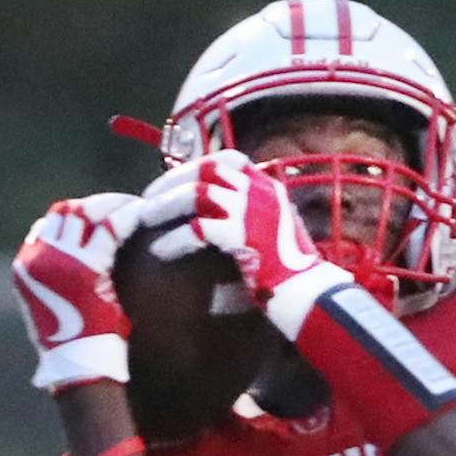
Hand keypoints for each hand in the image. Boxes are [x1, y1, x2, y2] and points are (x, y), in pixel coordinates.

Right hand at [12, 194, 145, 392]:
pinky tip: (140, 216)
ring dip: (111, 206)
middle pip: (65, 213)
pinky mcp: (84, 267)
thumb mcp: (61, 308)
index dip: (75, 217)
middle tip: (120, 205)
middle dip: (94, 206)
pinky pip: (108, 230)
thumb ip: (64, 282)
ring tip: (133, 207)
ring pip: (86, 213)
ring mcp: (58, 259)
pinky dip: (125, 218)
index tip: (98, 217)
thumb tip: (85, 270)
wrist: (79, 367)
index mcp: (26, 267)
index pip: (48, 226)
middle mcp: (37, 257)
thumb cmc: (77, 346)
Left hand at [141, 152, 338, 308]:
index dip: (198, 165)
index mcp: (270, 188)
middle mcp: (261, 191)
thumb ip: (254, 216)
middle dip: (172, 181)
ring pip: (197, 193)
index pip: (230, 160)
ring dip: (166, 205)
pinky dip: (175, 239)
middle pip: (206, 170)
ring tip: (145, 218)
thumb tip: (219, 216)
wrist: (310, 296)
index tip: (176, 179)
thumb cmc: (292, 274)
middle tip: (148, 197)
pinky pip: (197, 229)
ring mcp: (252, 210)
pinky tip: (161, 249)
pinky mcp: (242, 235)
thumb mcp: (276, 233)